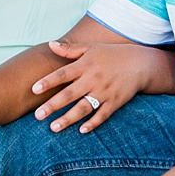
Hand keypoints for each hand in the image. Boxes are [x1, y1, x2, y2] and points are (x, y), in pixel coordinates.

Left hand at [31, 41, 155, 133]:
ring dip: (68, 118)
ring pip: (84, 107)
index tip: (34, 89)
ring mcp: (104, 92)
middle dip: (53, 105)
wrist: (140, 63)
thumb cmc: (111, 55)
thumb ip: (70, 49)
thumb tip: (50, 44)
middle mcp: (93, 79)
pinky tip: (81, 130)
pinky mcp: (115, 102)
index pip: (63, 74)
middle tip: (37, 116)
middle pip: (70, 94)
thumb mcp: (91, 48)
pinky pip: (102, 115)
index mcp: (85, 65)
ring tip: (53, 127)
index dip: (48, 81)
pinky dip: (93, 123)